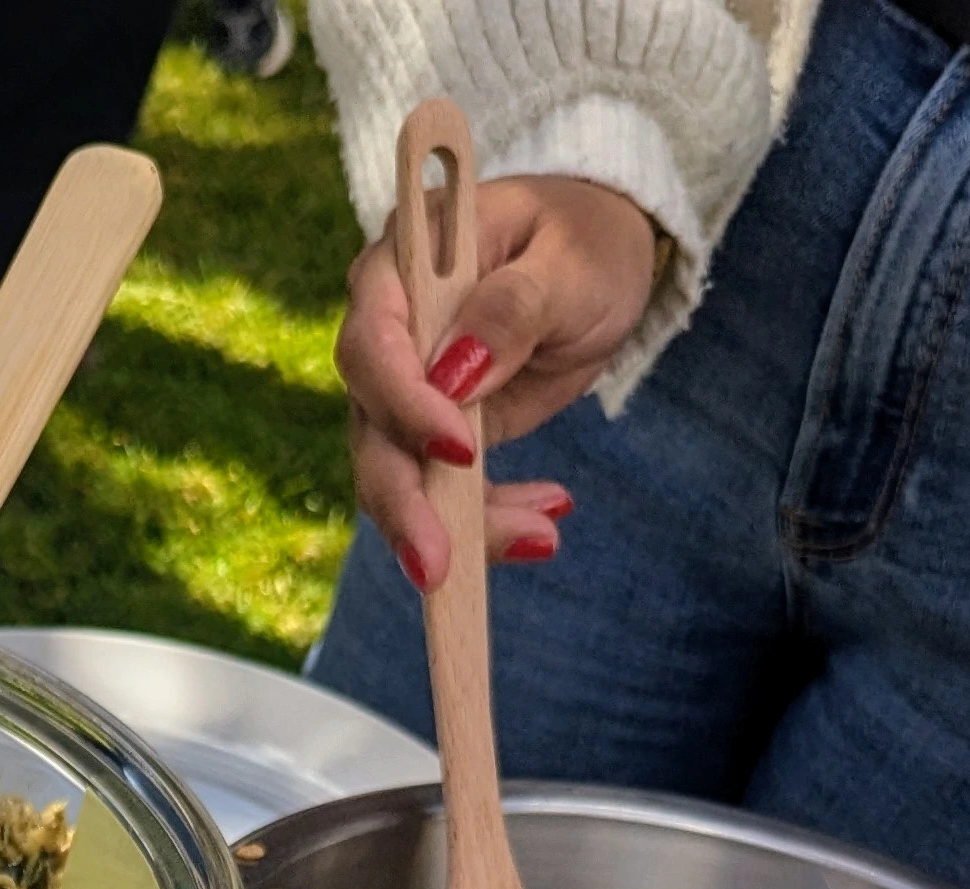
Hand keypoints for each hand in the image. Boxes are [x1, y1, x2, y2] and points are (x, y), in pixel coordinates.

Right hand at [336, 174, 658, 586]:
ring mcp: (406, 391)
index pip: (374, 343)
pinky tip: (542, 528)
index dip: (404, 404)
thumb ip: (512, 308)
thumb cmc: (585, 239)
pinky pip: (442, 496)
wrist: (599, 259)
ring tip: (537, 538)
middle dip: (404, 503)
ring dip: (458, 527)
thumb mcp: (569, 261)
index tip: (459, 449)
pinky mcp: (435, 437)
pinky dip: (488, 522)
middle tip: (437, 568)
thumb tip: (454, 371)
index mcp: (404, 266)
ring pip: (400, 477)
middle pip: (370, 429)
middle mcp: (388, 333)